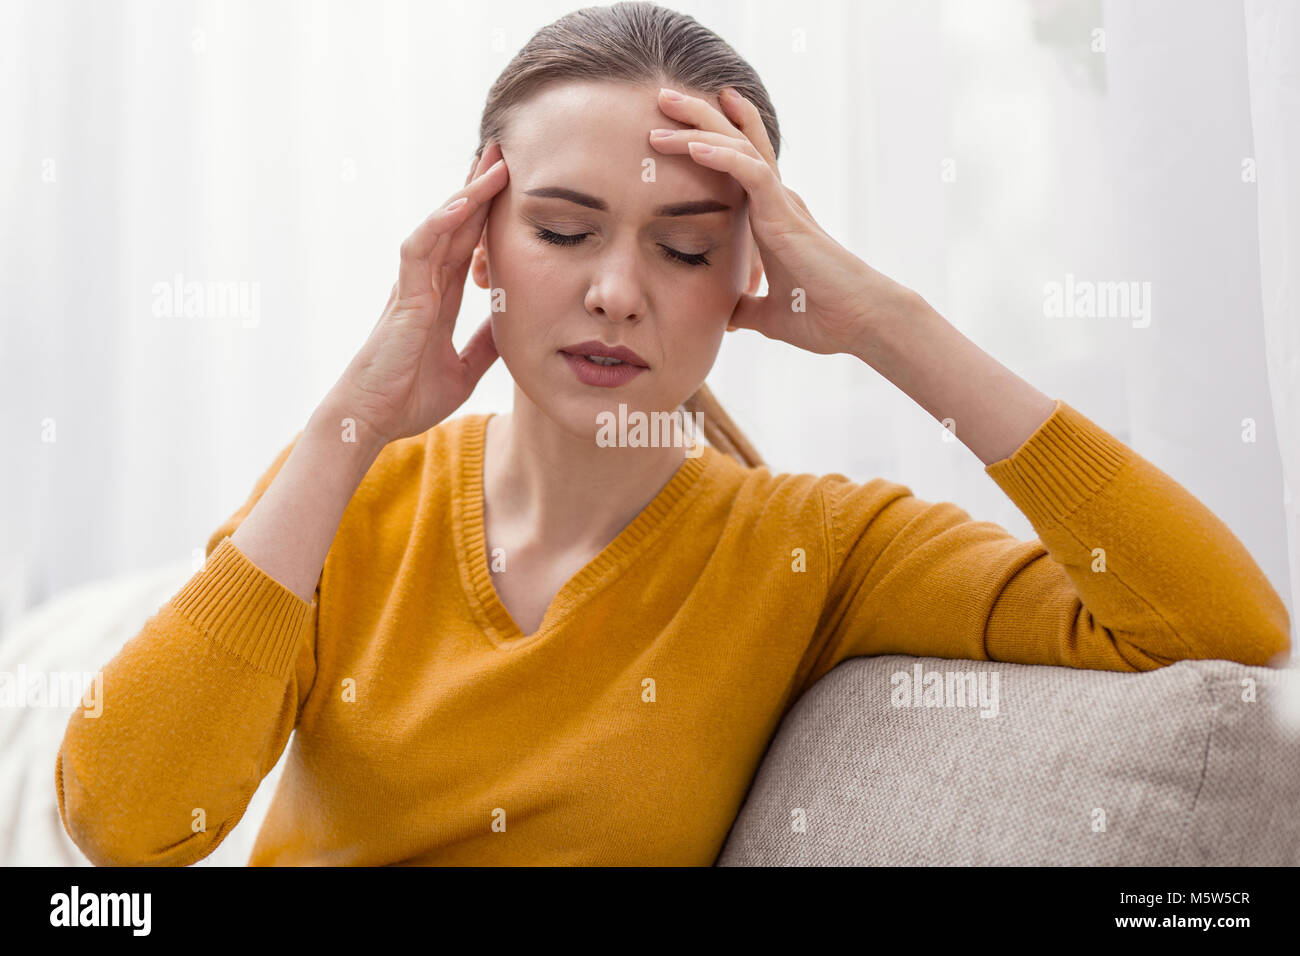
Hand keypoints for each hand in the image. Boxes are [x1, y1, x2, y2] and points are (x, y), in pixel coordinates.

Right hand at [331, 144, 507, 444]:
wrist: (372, 420)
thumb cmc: (407, 396)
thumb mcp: (464, 370)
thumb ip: (484, 345)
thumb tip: (511, 329)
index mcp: (439, 297)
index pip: (468, 244)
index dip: (489, 214)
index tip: (514, 187)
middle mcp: (425, 284)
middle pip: (456, 223)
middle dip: (480, 187)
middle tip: (506, 151)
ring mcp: (412, 286)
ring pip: (441, 227)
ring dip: (467, 194)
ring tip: (494, 163)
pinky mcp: (403, 298)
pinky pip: (420, 250)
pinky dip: (440, 225)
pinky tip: (463, 204)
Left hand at [649, 86, 918, 355]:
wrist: (859, 324)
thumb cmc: (823, 317)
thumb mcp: (769, 313)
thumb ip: (747, 308)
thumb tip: (726, 316)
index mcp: (772, 218)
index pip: (738, 167)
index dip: (711, 141)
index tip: (675, 126)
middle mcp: (777, 201)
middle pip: (735, 144)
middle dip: (698, 118)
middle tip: (662, 97)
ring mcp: (782, 204)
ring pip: (739, 148)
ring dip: (699, 127)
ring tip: (665, 107)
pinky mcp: (787, 215)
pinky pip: (752, 173)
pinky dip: (722, 156)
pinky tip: (694, 146)